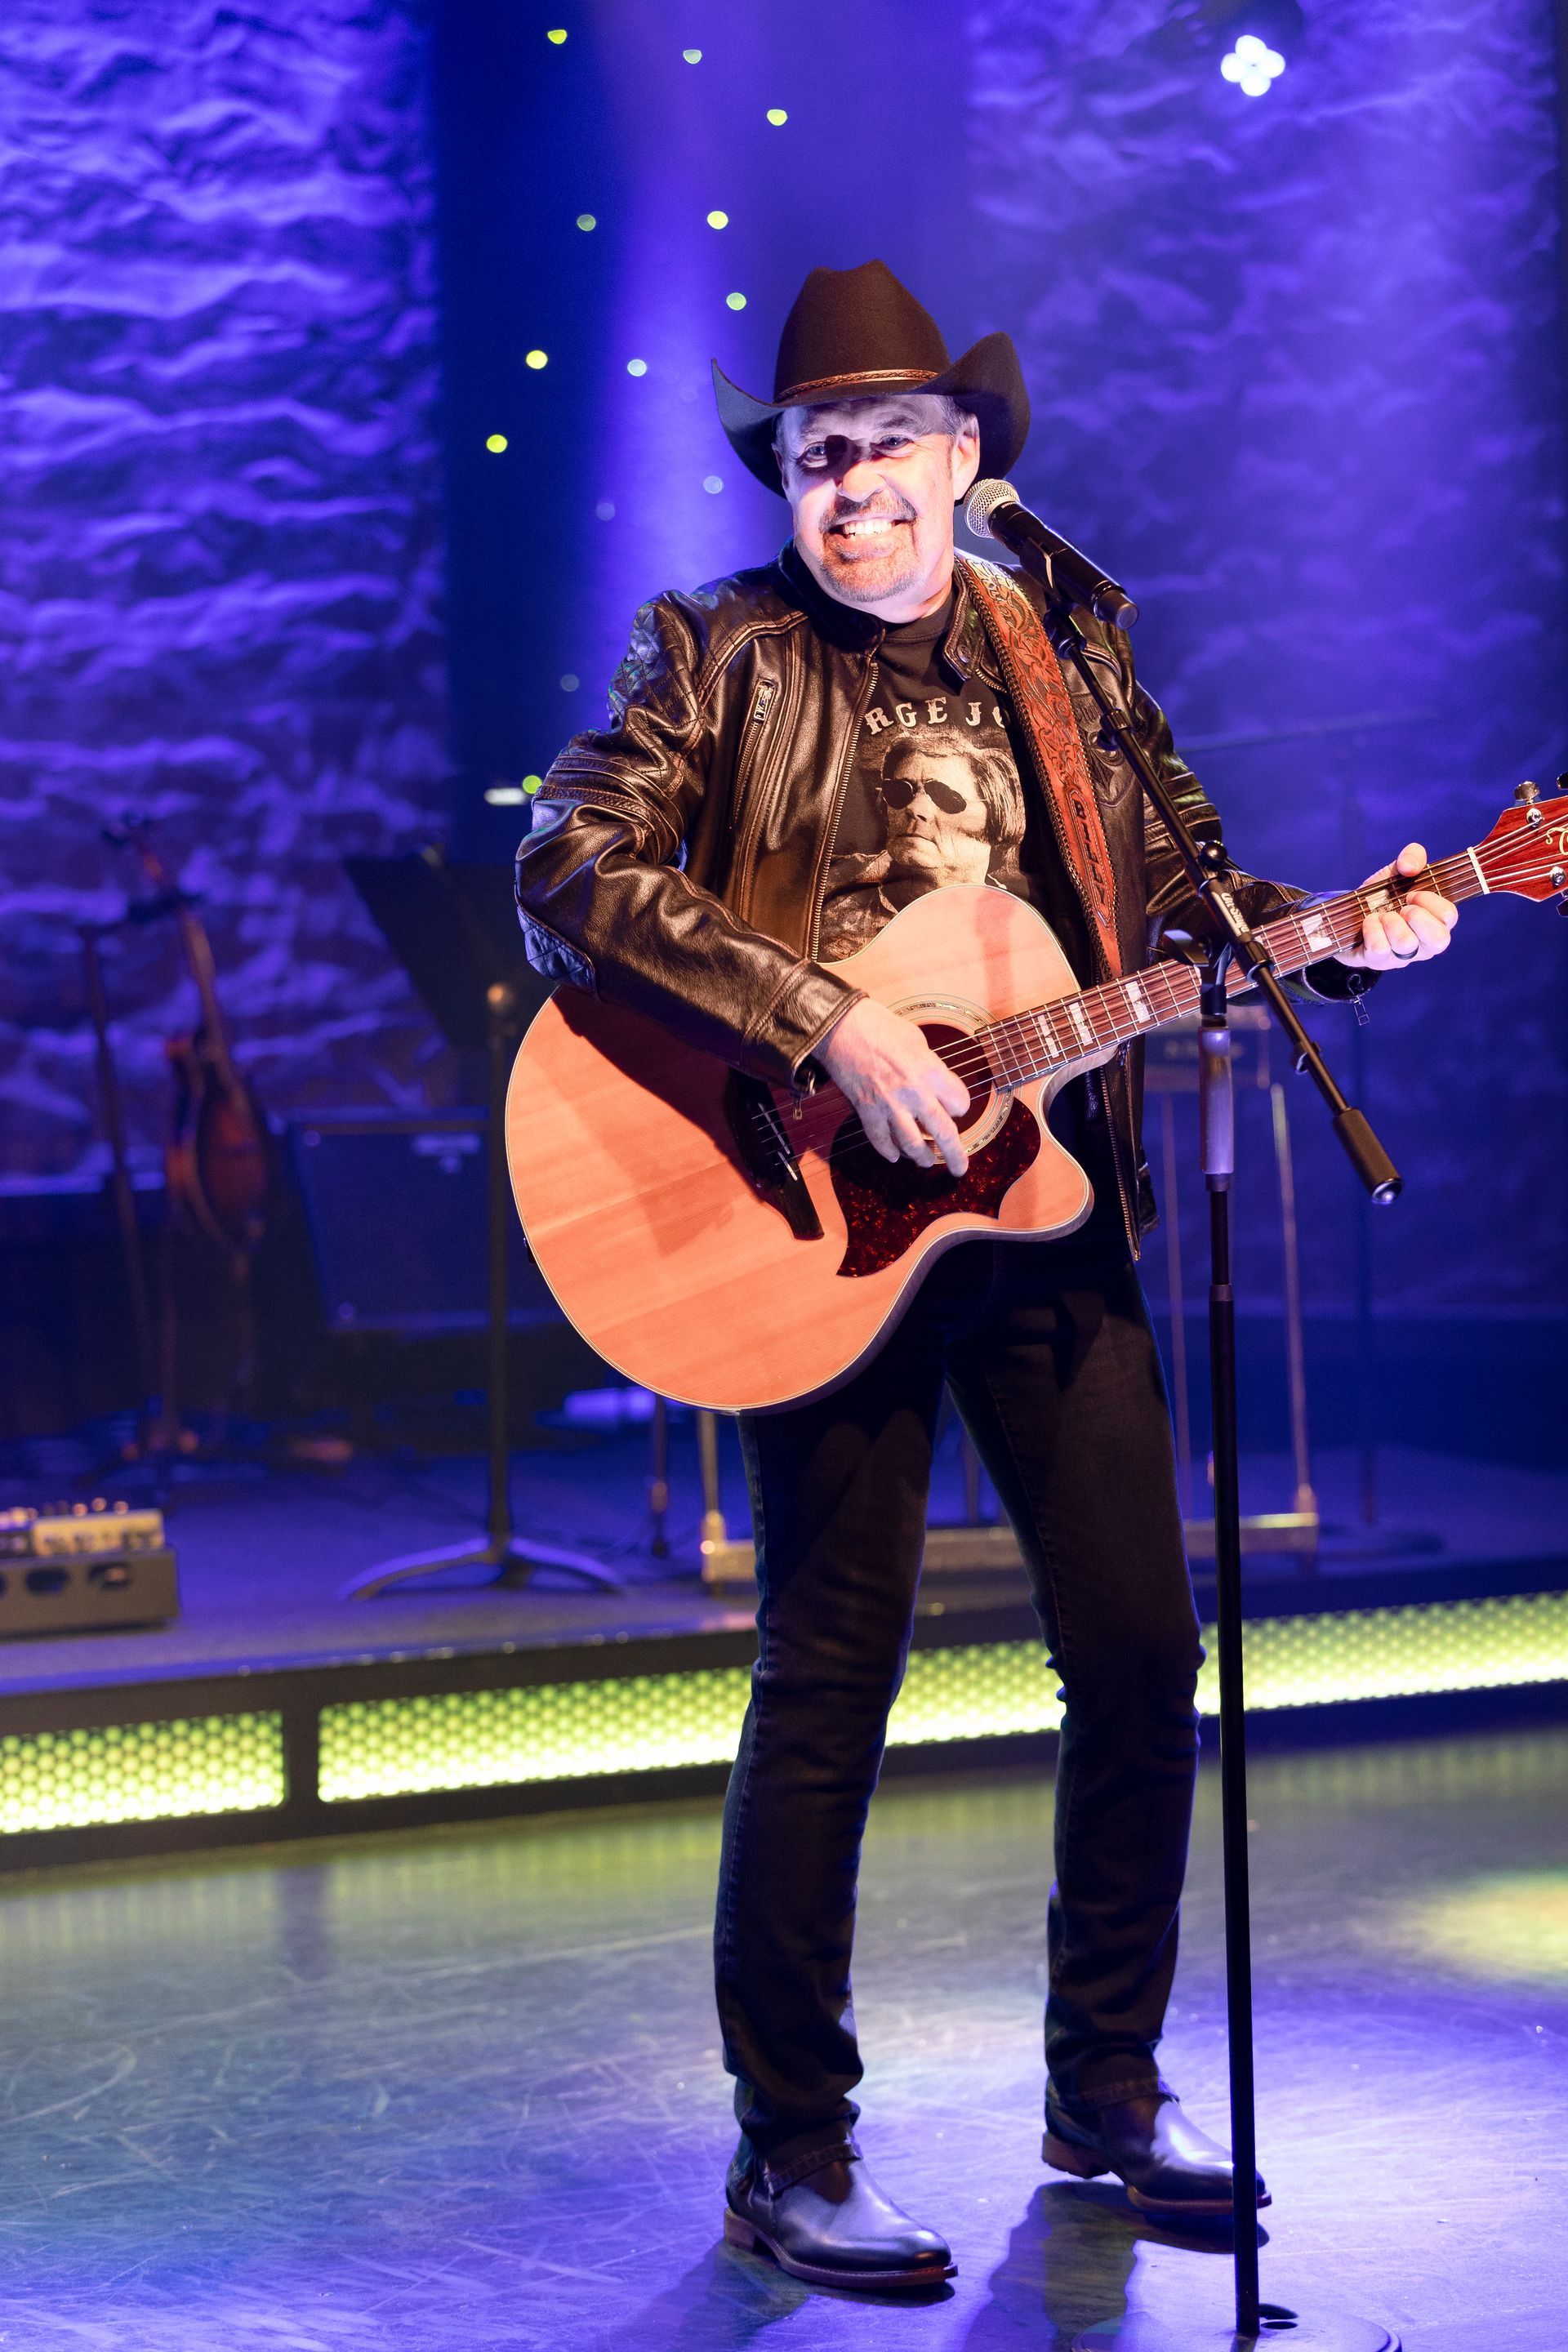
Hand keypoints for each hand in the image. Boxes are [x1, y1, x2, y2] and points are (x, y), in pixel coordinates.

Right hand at [816, 997, 970, 1175]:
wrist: (842, 1028)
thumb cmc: (881, 1026)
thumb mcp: (918, 1040)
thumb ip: (930, 1065)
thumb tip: (936, 1081)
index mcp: (932, 1072)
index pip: (960, 1103)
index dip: (960, 1106)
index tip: (956, 1107)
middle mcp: (915, 1093)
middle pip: (944, 1133)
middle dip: (955, 1155)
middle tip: (960, 1168)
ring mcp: (890, 1105)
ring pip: (912, 1144)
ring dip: (922, 1157)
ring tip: (927, 1162)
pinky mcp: (867, 1110)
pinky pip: (880, 1139)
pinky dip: (887, 1151)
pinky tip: (893, 1156)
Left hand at [1339, 841, 1458, 970]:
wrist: (1347, 917)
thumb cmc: (1381, 897)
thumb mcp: (1396, 873)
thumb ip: (1411, 858)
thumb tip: (1409, 866)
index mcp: (1435, 921)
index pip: (1449, 916)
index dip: (1431, 901)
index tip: (1412, 893)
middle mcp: (1424, 943)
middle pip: (1440, 940)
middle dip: (1418, 916)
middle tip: (1403, 907)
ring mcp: (1402, 957)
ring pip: (1407, 943)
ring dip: (1391, 921)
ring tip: (1382, 914)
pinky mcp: (1378, 962)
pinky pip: (1380, 948)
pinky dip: (1371, 929)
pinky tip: (1368, 922)